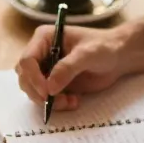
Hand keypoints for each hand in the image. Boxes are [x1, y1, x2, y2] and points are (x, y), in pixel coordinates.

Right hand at [15, 24, 129, 110]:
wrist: (118, 57)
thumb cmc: (104, 47)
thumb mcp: (87, 54)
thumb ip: (67, 68)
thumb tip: (50, 88)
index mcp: (44, 38)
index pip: (27, 60)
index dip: (33, 77)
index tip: (47, 92)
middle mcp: (40, 53)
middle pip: (25, 77)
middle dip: (38, 92)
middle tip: (57, 101)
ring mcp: (46, 69)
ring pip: (33, 90)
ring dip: (47, 101)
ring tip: (70, 102)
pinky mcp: (54, 83)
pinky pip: (46, 98)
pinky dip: (56, 104)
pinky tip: (74, 101)